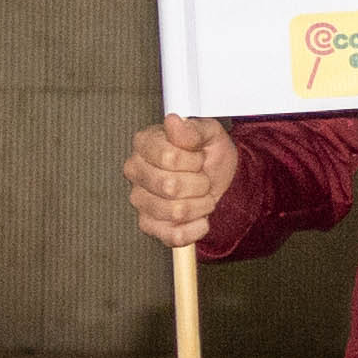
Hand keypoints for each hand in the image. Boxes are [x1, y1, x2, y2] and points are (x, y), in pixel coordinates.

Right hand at [124, 114, 231, 251]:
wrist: (222, 179)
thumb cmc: (209, 154)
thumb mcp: (209, 133)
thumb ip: (192, 129)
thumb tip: (173, 122)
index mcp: (145, 144)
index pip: (168, 157)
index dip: (193, 160)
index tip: (199, 157)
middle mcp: (135, 171)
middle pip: (170, 186)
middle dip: (199, 183)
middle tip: (202, 177)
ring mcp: (139, 200)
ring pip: (175, 211)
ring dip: (200, 204)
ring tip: (201, 194)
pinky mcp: (149, 226)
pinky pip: (175, 235)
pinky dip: (196, 227)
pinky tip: (200, 216)